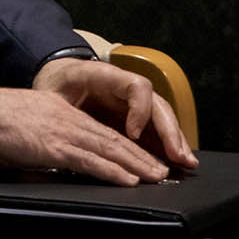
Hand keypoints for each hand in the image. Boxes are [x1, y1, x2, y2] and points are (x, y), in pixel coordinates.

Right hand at [0, 83, 171, 183]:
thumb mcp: (28, 119)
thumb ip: (46, 133)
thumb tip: (53, 151)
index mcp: (61, 111)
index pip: (101, 129)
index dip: (125, 144)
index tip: (143, 156)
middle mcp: (68, 118)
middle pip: (112, 138)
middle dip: (139, 156)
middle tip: (161, 170)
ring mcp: (63, 132)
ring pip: (108, 149)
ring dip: (135, 165)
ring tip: (155, 176)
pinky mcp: (54, 147)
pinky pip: (90, 160)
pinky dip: (113, 171)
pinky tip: (128, 180)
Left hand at [33, 58, 197, 171]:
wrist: (59, 76)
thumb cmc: (55, 83)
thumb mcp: (52, 90)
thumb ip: (58, 103)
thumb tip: (62, 124)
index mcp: (106, 76)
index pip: (136, 86)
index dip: (139, 109)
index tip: (132, 133)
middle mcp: (127, 88)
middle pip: (157, 104)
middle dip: (169, 131)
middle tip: (177, 156)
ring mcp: (134, 102)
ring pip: (162, 118)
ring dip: (176, 140)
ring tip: (186, 162)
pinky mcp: (135, 117)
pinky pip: (156, 129)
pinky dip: (169, 145)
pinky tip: (179, 162)